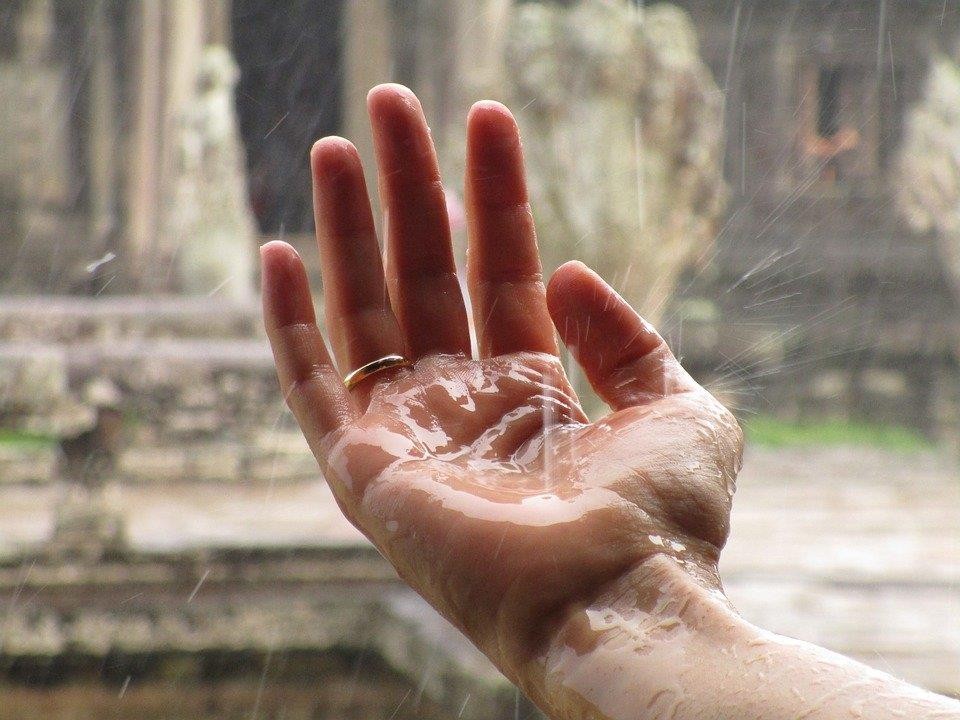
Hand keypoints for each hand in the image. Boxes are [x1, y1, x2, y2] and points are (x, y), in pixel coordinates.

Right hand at [260, 84, 741, 685]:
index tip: (484, 117)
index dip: (493, 195)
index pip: (500, 270)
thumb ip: (631, 340)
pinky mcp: (363, 466)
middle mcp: (464, 406)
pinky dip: (288, 322)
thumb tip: (566, 272)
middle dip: (409, 188)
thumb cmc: (660, 523)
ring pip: (365, 309)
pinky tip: (279, 250)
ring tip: (340, 143)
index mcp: (532, 392)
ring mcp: (410, 433)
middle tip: (391, 102)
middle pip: (425, 273)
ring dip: (348, 227)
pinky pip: (311, 383)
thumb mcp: (680, 409)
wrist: (617, 605)